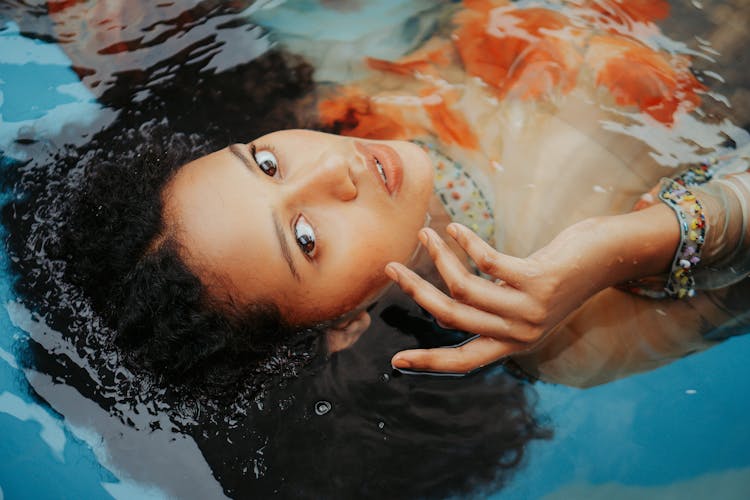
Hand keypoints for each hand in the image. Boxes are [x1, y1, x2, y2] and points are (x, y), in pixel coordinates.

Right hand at [385, 222, 605, 372]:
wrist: (609, 259)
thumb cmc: (560, 277)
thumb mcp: (522, 301)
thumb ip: (491, 308)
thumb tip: (444, 304)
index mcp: (514, 343)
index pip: (463, 361)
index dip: (428, 362)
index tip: (396, 362)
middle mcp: (520, 332)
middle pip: (451, 316)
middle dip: (416, 291)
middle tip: (392, 267)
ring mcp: (529, 308)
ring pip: (464, 288)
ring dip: (438, 257)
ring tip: (426, 234)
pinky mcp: (537, 280)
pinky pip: (487, 261)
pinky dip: (465, 242)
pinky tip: (455, 229)